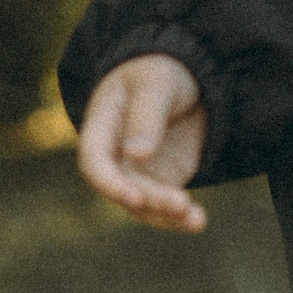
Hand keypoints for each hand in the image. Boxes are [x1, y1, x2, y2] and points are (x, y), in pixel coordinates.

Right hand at [77, 52, 210, 232]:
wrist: (185, 76)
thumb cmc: (160, 71)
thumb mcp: (156, 83)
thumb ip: (146, 115)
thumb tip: (136, 155)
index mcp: (102, 126)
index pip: (94, 161)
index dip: (109, 182)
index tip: (133, 197)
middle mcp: (115, 155)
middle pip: (125, 187)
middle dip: (151, 200)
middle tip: (181, 204)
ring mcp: (138, 171)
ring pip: (144, 204)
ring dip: (166, 216)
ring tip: (196, 220)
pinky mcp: (162, 179)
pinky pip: (165, 204)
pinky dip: (180, 215)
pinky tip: (197, 222)